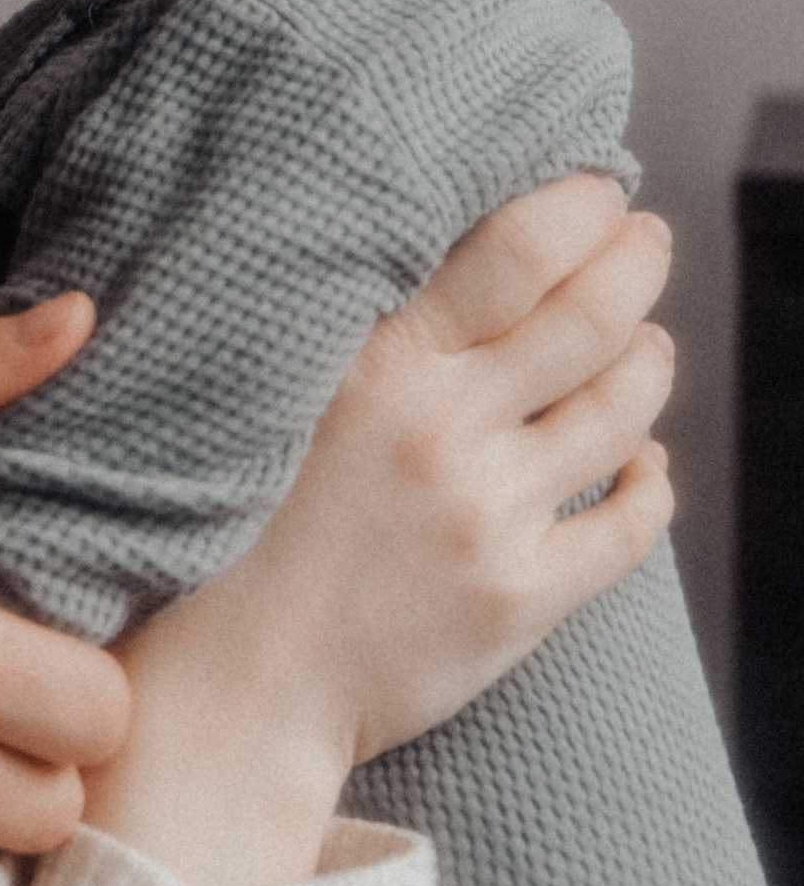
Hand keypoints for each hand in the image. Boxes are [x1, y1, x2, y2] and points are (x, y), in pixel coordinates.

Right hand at [91, 177, 673, 885]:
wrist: (230, 692)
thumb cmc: (232, 536)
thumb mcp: (275, 401)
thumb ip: (365, 337)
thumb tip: (457, 258)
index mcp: (378, 366)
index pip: (520, 249)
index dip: (584, 208)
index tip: (601, 194)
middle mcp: (443, 431)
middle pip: (596, 314)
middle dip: (639, 261)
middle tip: (645, 241)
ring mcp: (490, 517)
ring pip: (627, 409)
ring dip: (651, 360)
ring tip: (643, 344)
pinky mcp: (522, 598)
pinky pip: (635, 522)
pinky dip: (654, 478)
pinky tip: (641, 461)